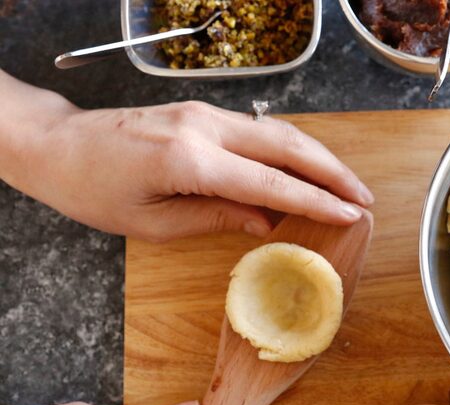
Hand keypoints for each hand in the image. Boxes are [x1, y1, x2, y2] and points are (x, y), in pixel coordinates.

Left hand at [0, 72, 372, 241]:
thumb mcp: (152, 223)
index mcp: (191, 160)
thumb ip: (216, 218)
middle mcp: (205, 127)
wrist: (58, 144)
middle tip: (365, 198)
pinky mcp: (203, 111)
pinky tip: (307, 169)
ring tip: (347, 185)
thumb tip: (267, 221)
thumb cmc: (93, 189)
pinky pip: (260, 129)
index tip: (352, 213)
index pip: (272, 183)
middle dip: (334, 172)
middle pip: (289, 145)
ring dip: (319, 157)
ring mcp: (206, 113)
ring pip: (280, 131)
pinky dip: (292, 150)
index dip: (317, 201)